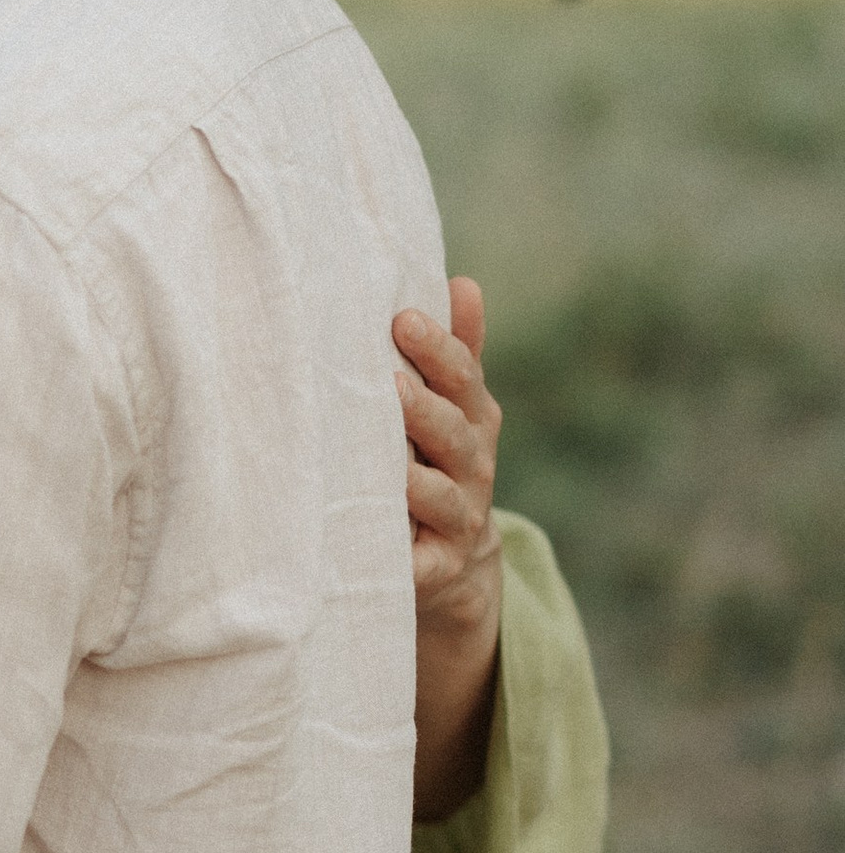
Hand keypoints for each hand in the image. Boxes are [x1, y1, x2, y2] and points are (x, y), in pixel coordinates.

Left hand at [398, 276, 504, 822]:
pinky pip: (421, 564)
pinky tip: (379, 545)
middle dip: (425, 409)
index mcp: (473, 420)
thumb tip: (462, 281)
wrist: (457, 568)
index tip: (401, 319)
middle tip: (388, 383)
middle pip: (455, 434)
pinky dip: (404, 558)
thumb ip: (456, 353)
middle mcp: (473, 468)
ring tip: (389, 465)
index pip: (464, 379)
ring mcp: (458, 521)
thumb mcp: (454, 409)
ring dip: (416, 481)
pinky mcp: (437, 571)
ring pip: (440, 497)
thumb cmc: (438, 464)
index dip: (439, 351)